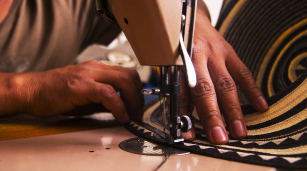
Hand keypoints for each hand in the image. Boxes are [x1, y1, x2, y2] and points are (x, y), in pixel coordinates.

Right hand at [14, 61, 143, 122]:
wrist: (31, 91)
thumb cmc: (54, 93)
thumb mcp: (85, 96)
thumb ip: (103, 99)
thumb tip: (121, 107)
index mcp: (97, 69)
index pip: (127, 74)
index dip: (137, 90)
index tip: (138, 105)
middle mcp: (95, 68)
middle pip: (129, 75)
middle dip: (139, 96)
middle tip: (138, 111)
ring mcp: (88, 75)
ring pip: (123, 80)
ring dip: (133, 100)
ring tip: (132, 115)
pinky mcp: (80, 85)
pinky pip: (108, 93)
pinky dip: (119, 106)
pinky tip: (120, 116)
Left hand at [180, 8, 267, 143]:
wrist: (191, 20)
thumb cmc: (178, 48)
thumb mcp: (172, 66)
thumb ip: (180, 90)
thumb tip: (184, 122)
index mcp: (179, 62)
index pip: (182, 93)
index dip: (185, 115)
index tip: (188, 135)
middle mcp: (197, 57)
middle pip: (206, 90)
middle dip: (213, 116)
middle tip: (219, 138)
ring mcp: (216, 54)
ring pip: (226, 84)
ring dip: (233, 110)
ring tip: (239, 131)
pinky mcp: (230, 52)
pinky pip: (243, 73)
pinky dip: (253, 90)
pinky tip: (260, 106)